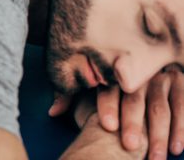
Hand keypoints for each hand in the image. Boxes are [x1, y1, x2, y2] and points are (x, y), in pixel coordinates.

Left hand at [50, 65, 183, 158]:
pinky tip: (176, 149)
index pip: (108, 88)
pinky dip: (180, 128)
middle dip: (134, 123)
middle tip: (129, 146)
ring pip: (160, 107)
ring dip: (158, 134)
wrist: (139, 72)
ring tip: (154, 158)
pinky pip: (182, 106)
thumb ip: (70, 97)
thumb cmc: (108, 89)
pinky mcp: (180, 83)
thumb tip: (53, 111)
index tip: (107, 126)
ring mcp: (161, 77)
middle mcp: (137, 72)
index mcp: (113, 71)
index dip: (107, 106)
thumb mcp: (89, 90)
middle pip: (135, 99)